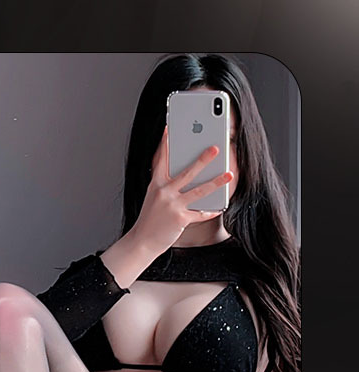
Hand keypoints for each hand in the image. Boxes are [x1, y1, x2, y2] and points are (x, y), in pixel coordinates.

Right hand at [131, 125, 233, 255]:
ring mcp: (172, 205)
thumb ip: (165, 185)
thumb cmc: (150, 220)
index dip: (165, 143)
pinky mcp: (180, 219)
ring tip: (229, 174)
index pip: (160, 160)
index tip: (170, 128)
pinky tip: (219, 206)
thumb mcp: (153, 197)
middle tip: (216, 148)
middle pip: (186, 172)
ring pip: (198, 191)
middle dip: (203, 159)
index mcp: (155, 184)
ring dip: (216, 182)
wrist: (142, 242)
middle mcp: (163, 192)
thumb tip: (183, 174)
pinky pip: (200, 213)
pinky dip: (210, 210)